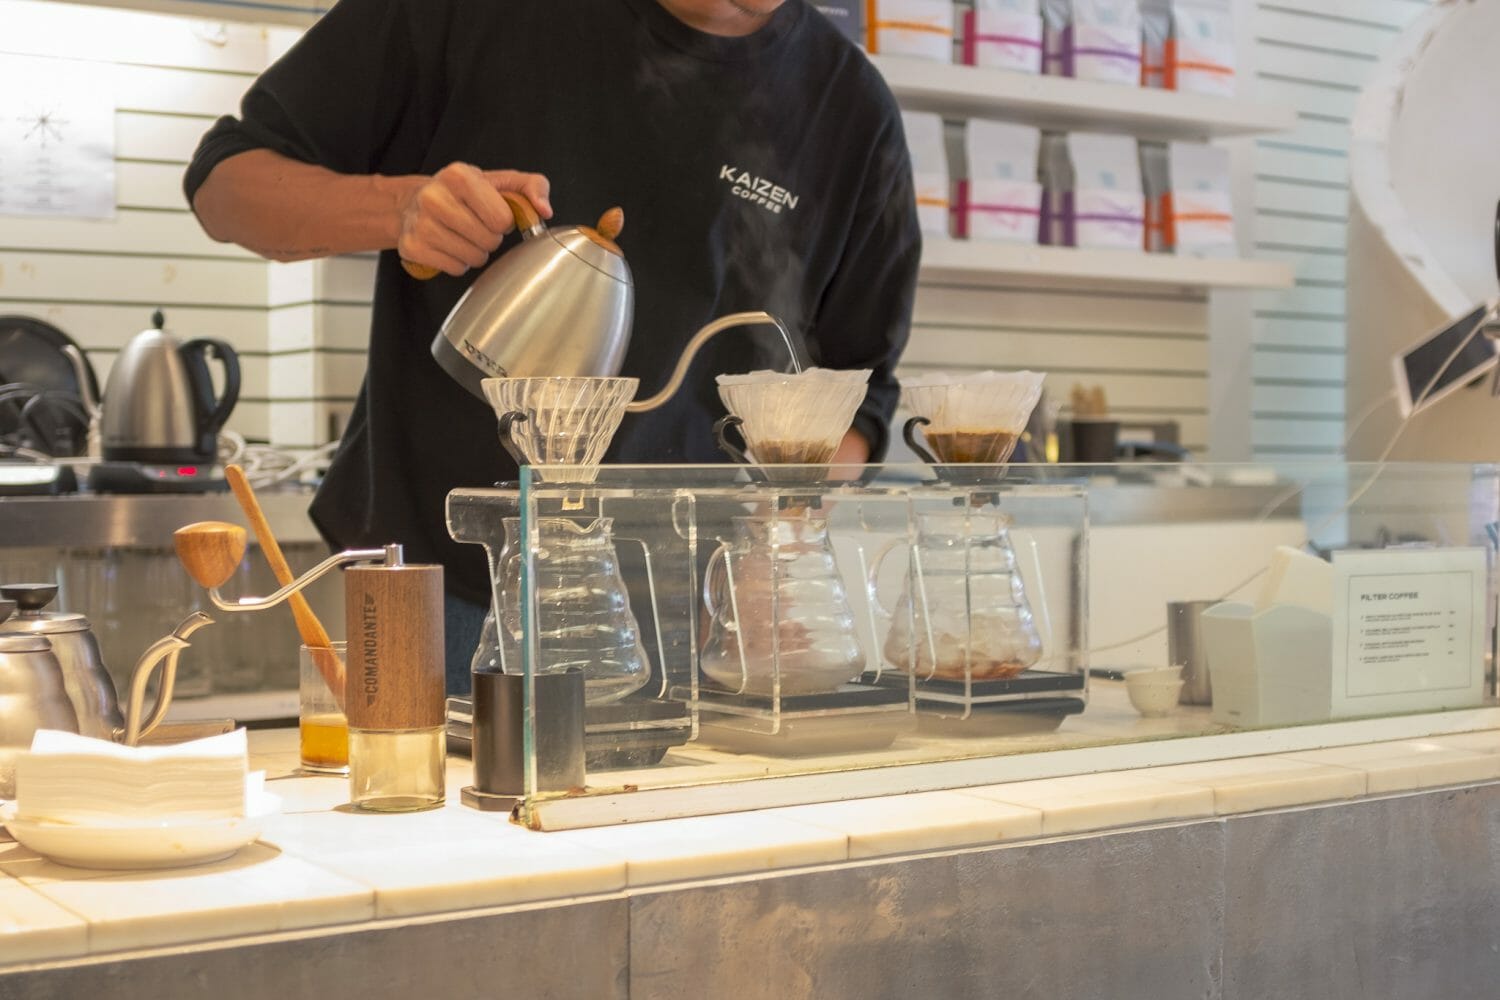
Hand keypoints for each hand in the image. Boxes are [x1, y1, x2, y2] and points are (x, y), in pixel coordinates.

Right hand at [396, 164, 552, 276]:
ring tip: (464, 236)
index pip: (501, 219)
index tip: (492, 213)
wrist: (413, 201)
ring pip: (473, 258)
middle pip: (488, 241)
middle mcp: (434, 196)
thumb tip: (544, 210)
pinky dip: (458, 263)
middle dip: (490, 238)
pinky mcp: (412, 246)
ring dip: (476, 252)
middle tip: (477, 227)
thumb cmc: (463, 193)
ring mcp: (420, 223)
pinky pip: (455, 269)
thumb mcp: (500, 181)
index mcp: (459, 175)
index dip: (503, 221)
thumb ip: (533, 186)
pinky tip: (449, 246)